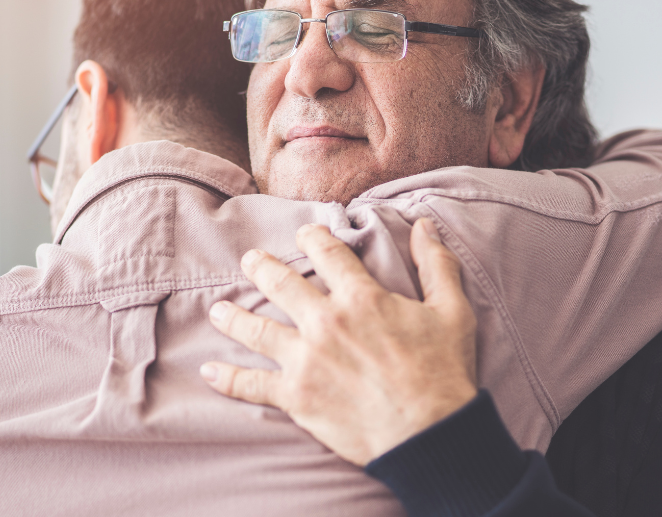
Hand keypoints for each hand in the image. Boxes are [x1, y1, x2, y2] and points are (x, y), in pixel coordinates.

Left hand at [201, 218, 477, 464]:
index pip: (327, 253)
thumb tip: (426, 225)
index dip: (313, 237)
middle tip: (250, 260)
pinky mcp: (296, 396)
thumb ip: (437, 265)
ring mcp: (305, 359)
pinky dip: (227, 378)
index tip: (305, 233)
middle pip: (280, 283)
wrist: (429, 434)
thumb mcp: (452, 311)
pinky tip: (209, 370)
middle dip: (261, 267)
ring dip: (233, 316)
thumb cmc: (443, 372)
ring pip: (256, 328)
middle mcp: (325, 322)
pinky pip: (251, 384)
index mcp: (360, 297)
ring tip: (219, 310)